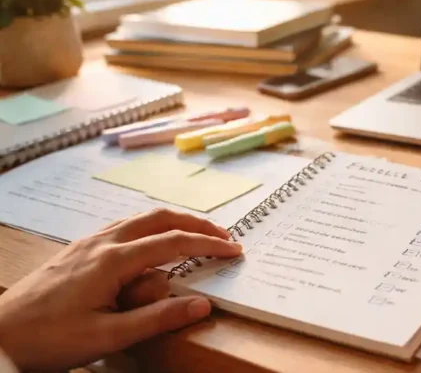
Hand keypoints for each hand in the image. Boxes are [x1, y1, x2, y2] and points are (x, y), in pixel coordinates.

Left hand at [0, 209, 241, 371]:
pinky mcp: (79, 249)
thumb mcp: (108, 336)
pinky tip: (152, 244)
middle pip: (160, 217)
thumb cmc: (49, 339)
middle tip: (223, 235)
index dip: (209, 244)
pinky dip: (150, 228)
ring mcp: (88, 242)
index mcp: (113, 260)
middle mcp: (103, 242)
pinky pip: (123, 227)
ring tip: (196, 236)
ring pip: (141, 218)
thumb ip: (158, 318)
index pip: (174, 242)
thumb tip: (202, 305)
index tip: (235, 250)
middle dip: (197, 223)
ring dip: (174, 222)